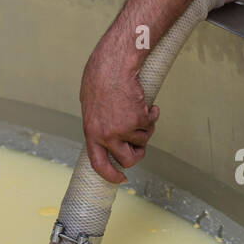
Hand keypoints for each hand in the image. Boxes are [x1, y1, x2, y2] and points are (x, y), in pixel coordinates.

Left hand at [79, 39, 158, 183]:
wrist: (114, 65)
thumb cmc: (101, 79)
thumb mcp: (91, 107)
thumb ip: (98, 125)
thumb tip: (106, 139)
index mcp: (91, 132)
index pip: (99, 164)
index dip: (110, 175)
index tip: (121, 178)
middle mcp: (106, 135)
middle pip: (128, 159)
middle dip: (138, 153)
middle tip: (140, 143)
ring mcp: (123, 129)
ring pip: (143, 140)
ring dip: (145, 127)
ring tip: (138, 110)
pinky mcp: (138, 119)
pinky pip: (150, 124)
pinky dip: (152, 114)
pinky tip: (148, 104)